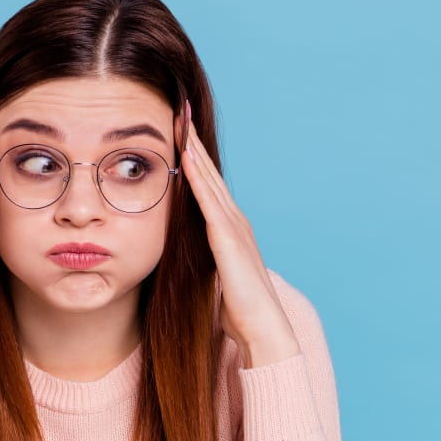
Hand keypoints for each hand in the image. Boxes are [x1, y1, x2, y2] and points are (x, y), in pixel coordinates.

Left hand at [179, 105, 299, 367]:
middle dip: (193, 142)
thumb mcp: (212, 277)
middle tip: (178, 111)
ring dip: (194, 149)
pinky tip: (186, 156)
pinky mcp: (229, 238)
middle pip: (209, 174)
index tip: (177, 132)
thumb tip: (181, 259)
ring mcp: (234, 228)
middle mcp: (234, 222)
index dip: (193, 158)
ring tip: (179, 121)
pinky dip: (198, 176)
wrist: (263, 330)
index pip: (207, 187)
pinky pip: (209, 200)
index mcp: (229, 230)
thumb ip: (200, 260)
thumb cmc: (238, 311)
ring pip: (210, 180)